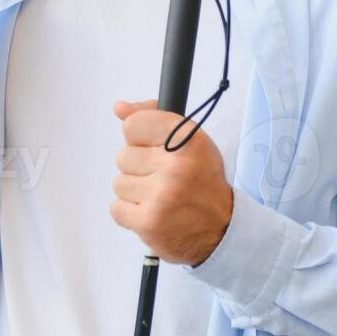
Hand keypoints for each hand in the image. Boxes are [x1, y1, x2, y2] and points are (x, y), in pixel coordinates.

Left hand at [109, 99, 233, 265]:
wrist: (220, 228)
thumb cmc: (201, 180)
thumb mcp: (190, 140)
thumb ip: (153, 118)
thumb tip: (119, 107)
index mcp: (188, 139)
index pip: (133, 124)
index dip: (139, 138)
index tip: (153, 149)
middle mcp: (176, 165)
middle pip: (123, 156)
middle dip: (138, 168)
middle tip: (162, 178)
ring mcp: (161, 194)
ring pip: (119, 182)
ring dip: (134, 191)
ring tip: (158, 196)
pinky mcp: (148, 221)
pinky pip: (116, 208)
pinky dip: (130, 212)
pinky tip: (152, 211)